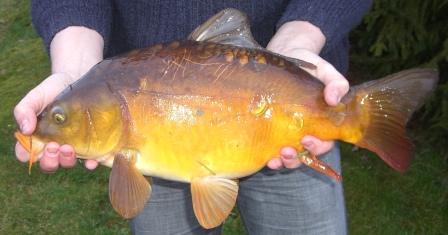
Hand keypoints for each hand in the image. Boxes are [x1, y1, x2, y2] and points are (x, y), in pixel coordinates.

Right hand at [14, 26, 103, 171]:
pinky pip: (89, 160)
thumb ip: (25, 109)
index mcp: (36, 137)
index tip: (39, 145)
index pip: (26, 154)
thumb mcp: (36, 96)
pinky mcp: (88, 145)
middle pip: (48, 163)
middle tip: (55, 146)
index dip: (30, 154)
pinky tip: (92, 160)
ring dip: (67, 160)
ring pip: (66, 163)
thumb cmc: (54, 89)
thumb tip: (25, 129)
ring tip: (69, 148)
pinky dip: (89, 163)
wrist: (79, 79)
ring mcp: (71, 146)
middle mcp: (52, 145)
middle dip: (50, 160)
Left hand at [265, 21, 348, 168]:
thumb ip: (335, 82)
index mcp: (321, 121)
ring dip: (284, 161)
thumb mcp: (324, 70)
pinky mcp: (271, 129)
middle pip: (305, 154)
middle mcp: (305, 130)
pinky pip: (271, 149)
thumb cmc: (308, 65)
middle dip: (297, 158)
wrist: (286, 54)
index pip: (324, 142)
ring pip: (289, 156)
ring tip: (275, 159)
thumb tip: (334, 99)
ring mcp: (287, 132)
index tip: (307, 139)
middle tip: (287, 151)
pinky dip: (269, 157)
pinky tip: (264, 157)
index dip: (318, 146)